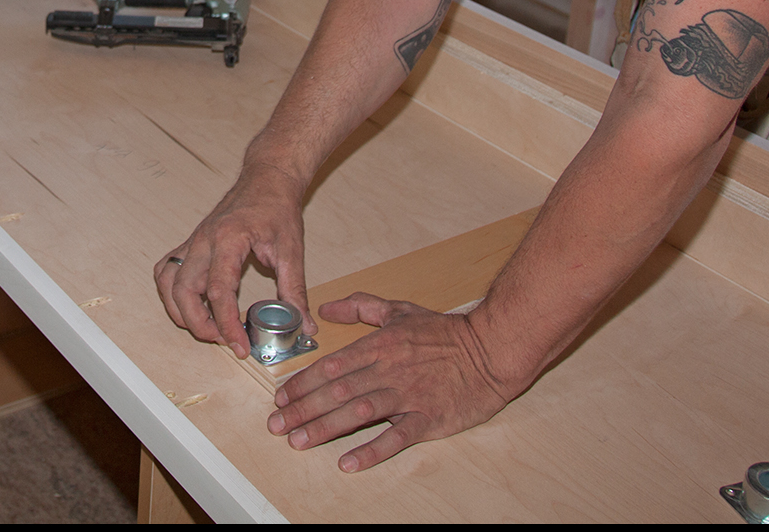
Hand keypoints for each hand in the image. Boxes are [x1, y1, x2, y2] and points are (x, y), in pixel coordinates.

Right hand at [154, 162, 309, 358]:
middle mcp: (204, 240)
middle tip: (224, 340)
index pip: (218, 290)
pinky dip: (173, 293)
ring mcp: (193, 241)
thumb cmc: (277, 208)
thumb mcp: (292, 249)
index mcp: (228, 239)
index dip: (226, 323)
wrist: (267, 178)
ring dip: (180, 311)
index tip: (239, 345)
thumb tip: (305, 325)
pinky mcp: (191, 243)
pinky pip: (167, 271)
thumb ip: (295, 290)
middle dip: (199, 324)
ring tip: (208, 326)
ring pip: (168, 283)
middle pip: (183, 290)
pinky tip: (193, 304)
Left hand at [267, 295, 513, 471]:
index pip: (330, 366)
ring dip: (324, 429)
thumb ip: (361, 307)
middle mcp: (388, 370)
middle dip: (302, 409)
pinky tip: (348, 462)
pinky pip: (396, 437)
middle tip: (276, 426)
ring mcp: (408, 396)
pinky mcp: (428, 419)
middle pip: (336, 392)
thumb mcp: (400, 310)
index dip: (301, 383)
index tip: (280, 398)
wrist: (492, 350)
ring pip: (357, 413)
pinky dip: (371, 450)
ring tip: (298, 442)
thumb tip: (326, 307)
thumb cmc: (445, 332)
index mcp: (379, 345)